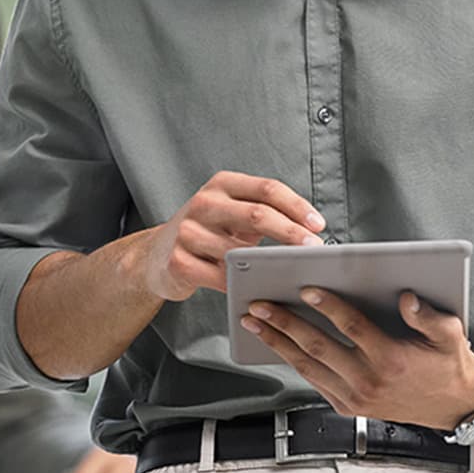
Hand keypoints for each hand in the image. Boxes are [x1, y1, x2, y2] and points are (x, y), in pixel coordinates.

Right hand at [144, 171, 324, 301]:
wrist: (154, 256)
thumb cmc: (208, 232)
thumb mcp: (233, 213)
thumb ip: (264, 213)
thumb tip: (310, 231)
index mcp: (223, 184)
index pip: (268, 189)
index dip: (297, 206)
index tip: (318, 224)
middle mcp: (204, 203)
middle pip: (258, 215)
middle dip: (292, 233)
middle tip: (315, 247)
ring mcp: (188, 231)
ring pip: (240, 250)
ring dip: (269, 265)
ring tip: (291, 273)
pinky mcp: (179, 261)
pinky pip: (221, 276)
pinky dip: (242, 284)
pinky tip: (257, 287)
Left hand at [241, 288, 473, 428]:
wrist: (453, 406)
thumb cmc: (448, 363)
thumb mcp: (451, 335)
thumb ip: (429, 317)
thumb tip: (406, 297)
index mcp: (391, 360)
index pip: (352, 328)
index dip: (329, 306)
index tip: (306, 289)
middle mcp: (369, 381)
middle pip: (319, 347)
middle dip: (285, 324)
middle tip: (260, 305)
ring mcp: (355, 398)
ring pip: (308, 366)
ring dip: (278, 343)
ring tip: (255, 323)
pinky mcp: (349, 407)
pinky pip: (314, 381)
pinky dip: (293, 361)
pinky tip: (276, 344)